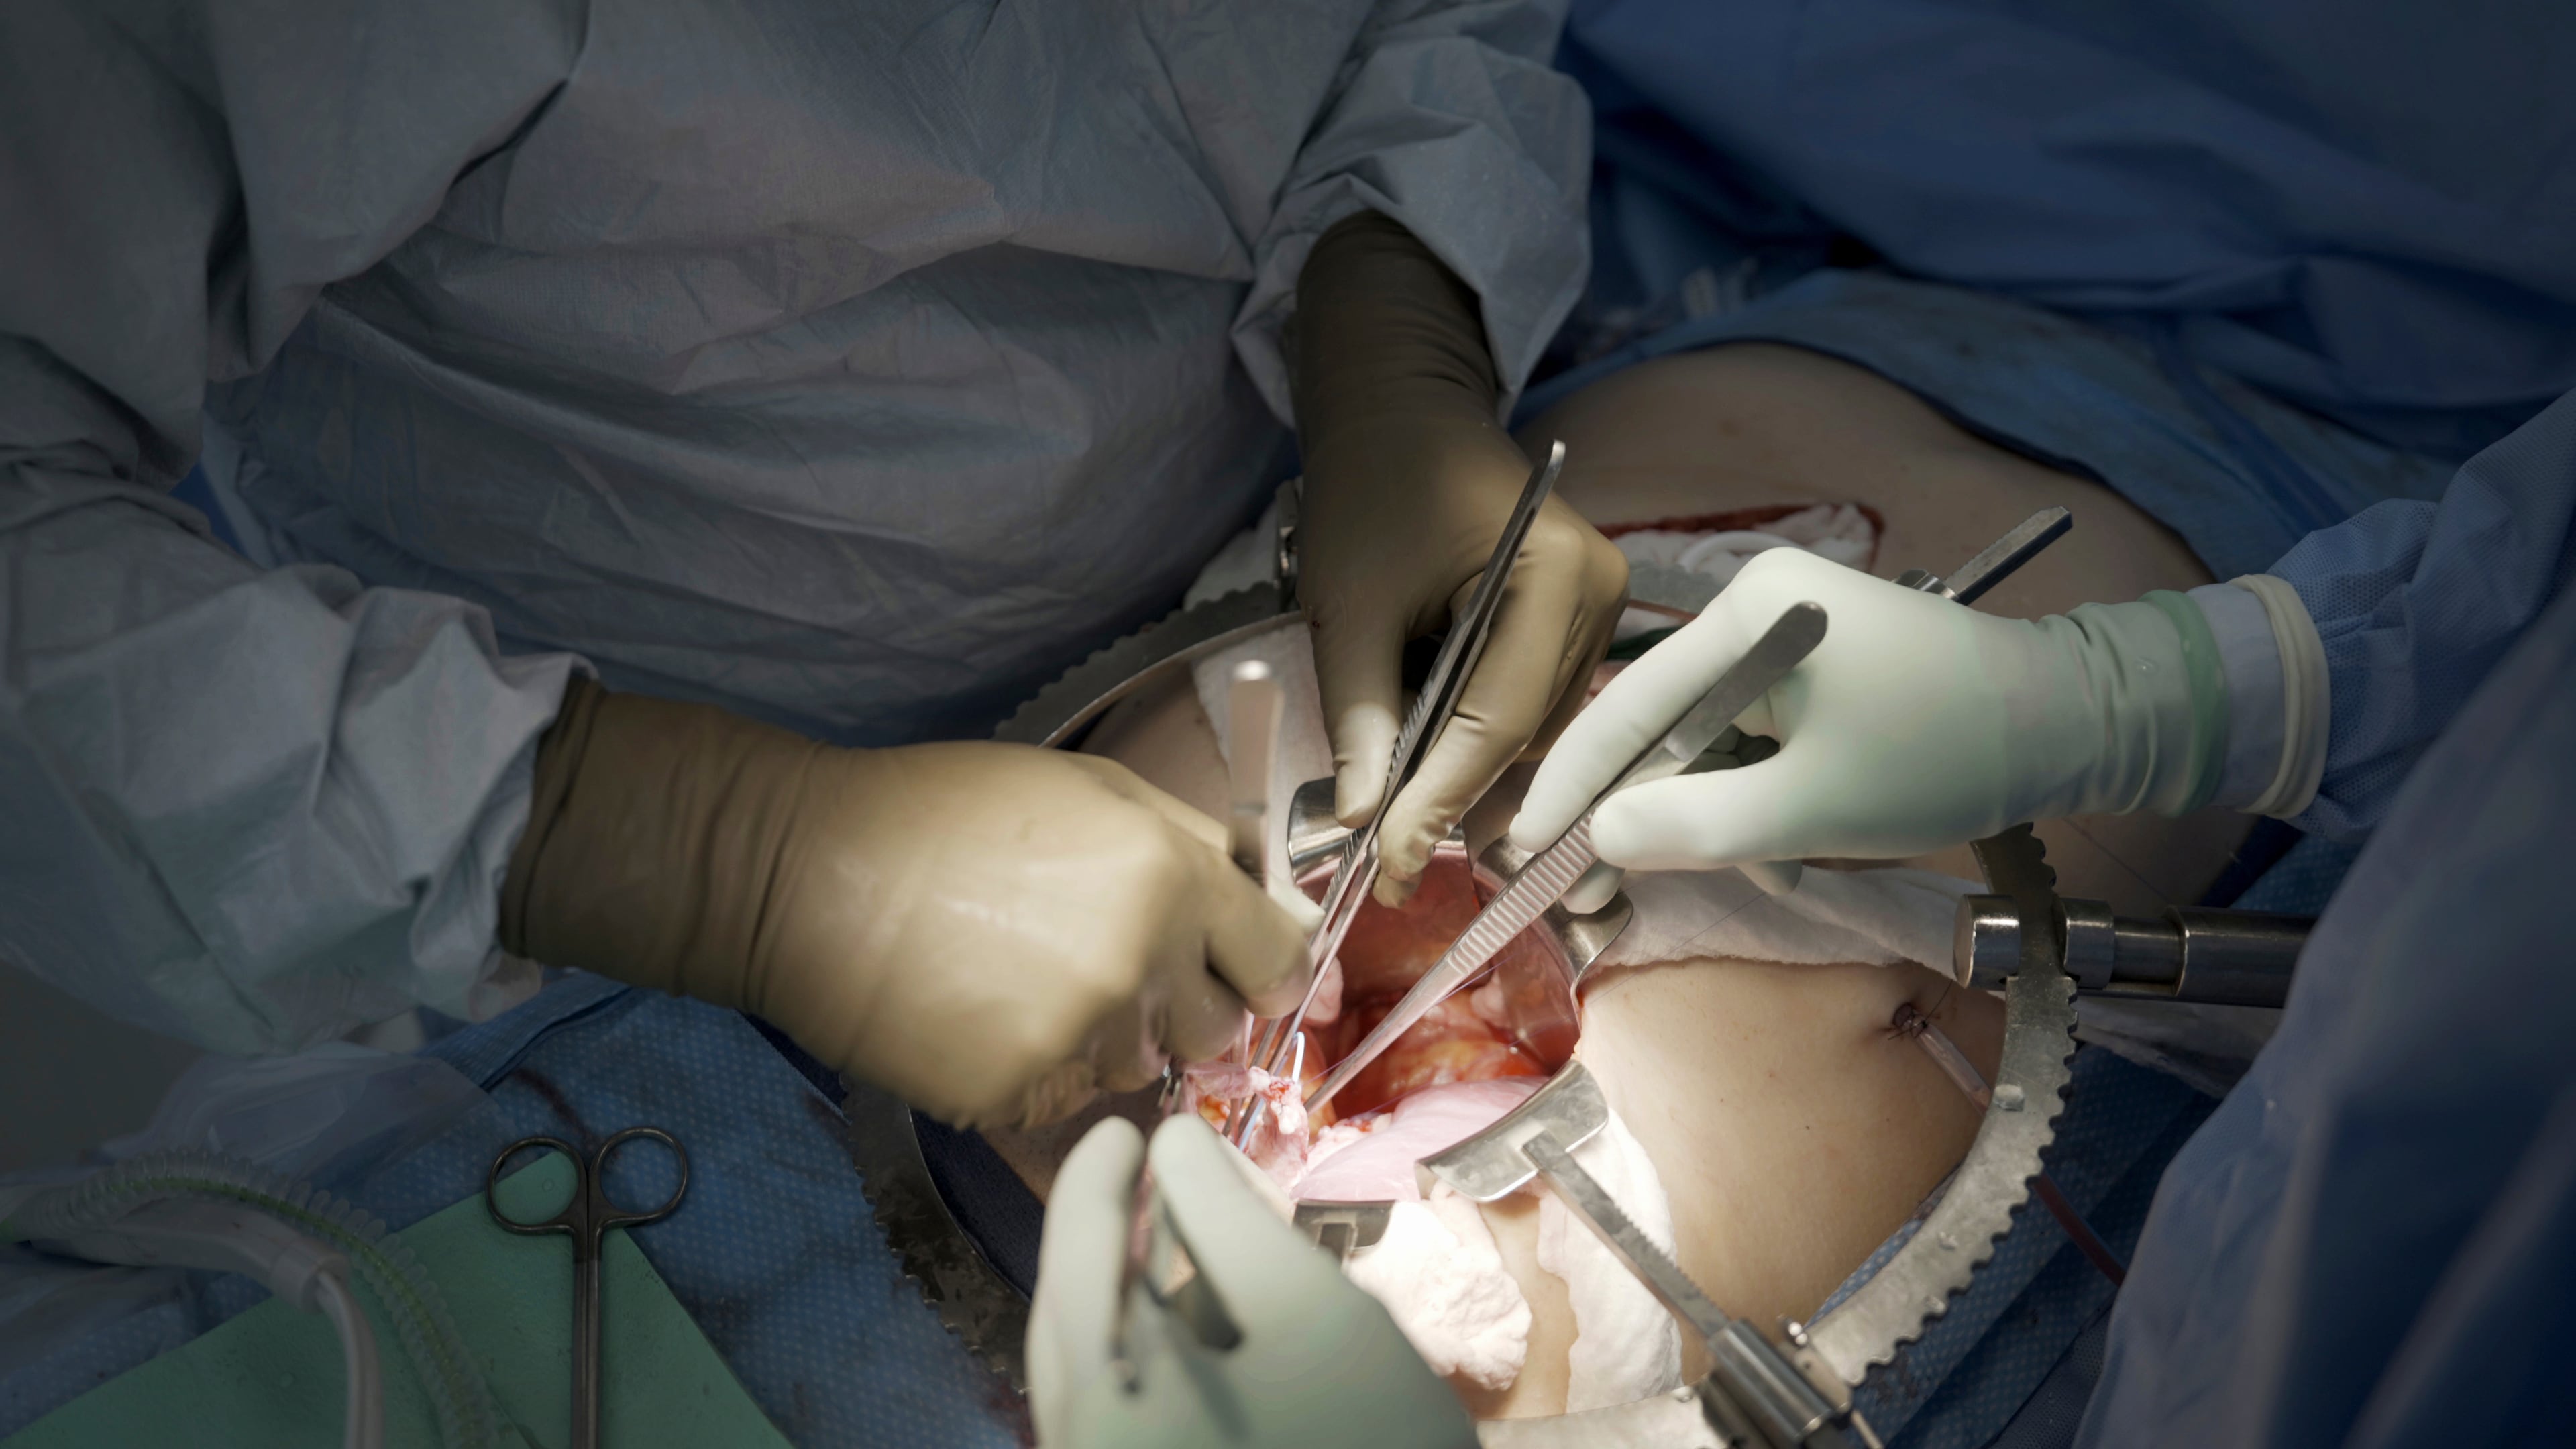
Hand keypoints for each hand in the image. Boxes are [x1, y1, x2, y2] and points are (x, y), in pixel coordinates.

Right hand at [501, 681, 1311, 1128]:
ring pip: (1140, 1068)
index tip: (1240, 973)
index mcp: (1168, 875)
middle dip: (1179, 1005)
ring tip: (1024, 983)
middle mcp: (1140, 962)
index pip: (1280, 959)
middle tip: (1106, 967)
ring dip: (1106, 1039)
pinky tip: (982, 1017)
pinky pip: (1067, 1099)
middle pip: (1218, 1027)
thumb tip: (1262, 898)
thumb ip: (1188, 843)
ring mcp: (1079, 1036)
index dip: (1264, 969)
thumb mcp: (1088, 788)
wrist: (807, 875)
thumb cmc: (946, 815)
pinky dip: (1039, 1069)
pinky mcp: (1018, 1093)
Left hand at [1029, 1114, 1475, 1448]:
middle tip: (1150, 1172)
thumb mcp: (1310, 1310)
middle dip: (1109, 1239)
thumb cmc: (1370, 1444)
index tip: (1127, 1126)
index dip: (1096, 1182)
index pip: (1075, 1263)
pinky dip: (1155, 1355)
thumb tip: (1174, 1145)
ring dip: (1135, 1297)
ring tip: (1186, 1239)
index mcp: (1094, 1409)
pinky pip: (1128, 1411)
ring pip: (1096, 1370)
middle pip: (1070, 1321)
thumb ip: (1227, 1216)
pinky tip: (1205, 1321)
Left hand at [1295, 213, 1627, 905]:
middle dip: (1461, 803)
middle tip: (1393, 867)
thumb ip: (1359, 712)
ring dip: (1475, 782)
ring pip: (1540, 733)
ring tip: (1404, 828)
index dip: (1445, 797)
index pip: (1501, 716)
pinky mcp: (1581, 622)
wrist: (1402, 415)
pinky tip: (1435, 773)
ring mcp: (1600, 609)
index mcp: (1551, 572)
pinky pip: (1537, 707)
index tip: (1390, 863)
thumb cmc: (1370, 491)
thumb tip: (1362, 820)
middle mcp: (1599, 594)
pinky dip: (1486, 746)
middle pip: (1532, 735)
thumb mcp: (1349, 603)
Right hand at [1511, 548, 2226, 871]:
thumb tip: (1601, 835)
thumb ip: (1693, 825)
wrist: (2071, 724)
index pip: (1626, 704)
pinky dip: (1753, 798)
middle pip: (1661, 723)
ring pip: (1707, 741)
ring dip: (1709, 815)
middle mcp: (1755, 607)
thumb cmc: (1941, 754)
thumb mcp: (1809, 808)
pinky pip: (1752, 740)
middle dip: (1641, 811)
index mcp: (1746, 611)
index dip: (1571, 783)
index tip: (1524, 845)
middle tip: (1595, 887)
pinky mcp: (1816, 668)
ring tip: (1738, 873)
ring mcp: (1787, 636)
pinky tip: (1782, 846)